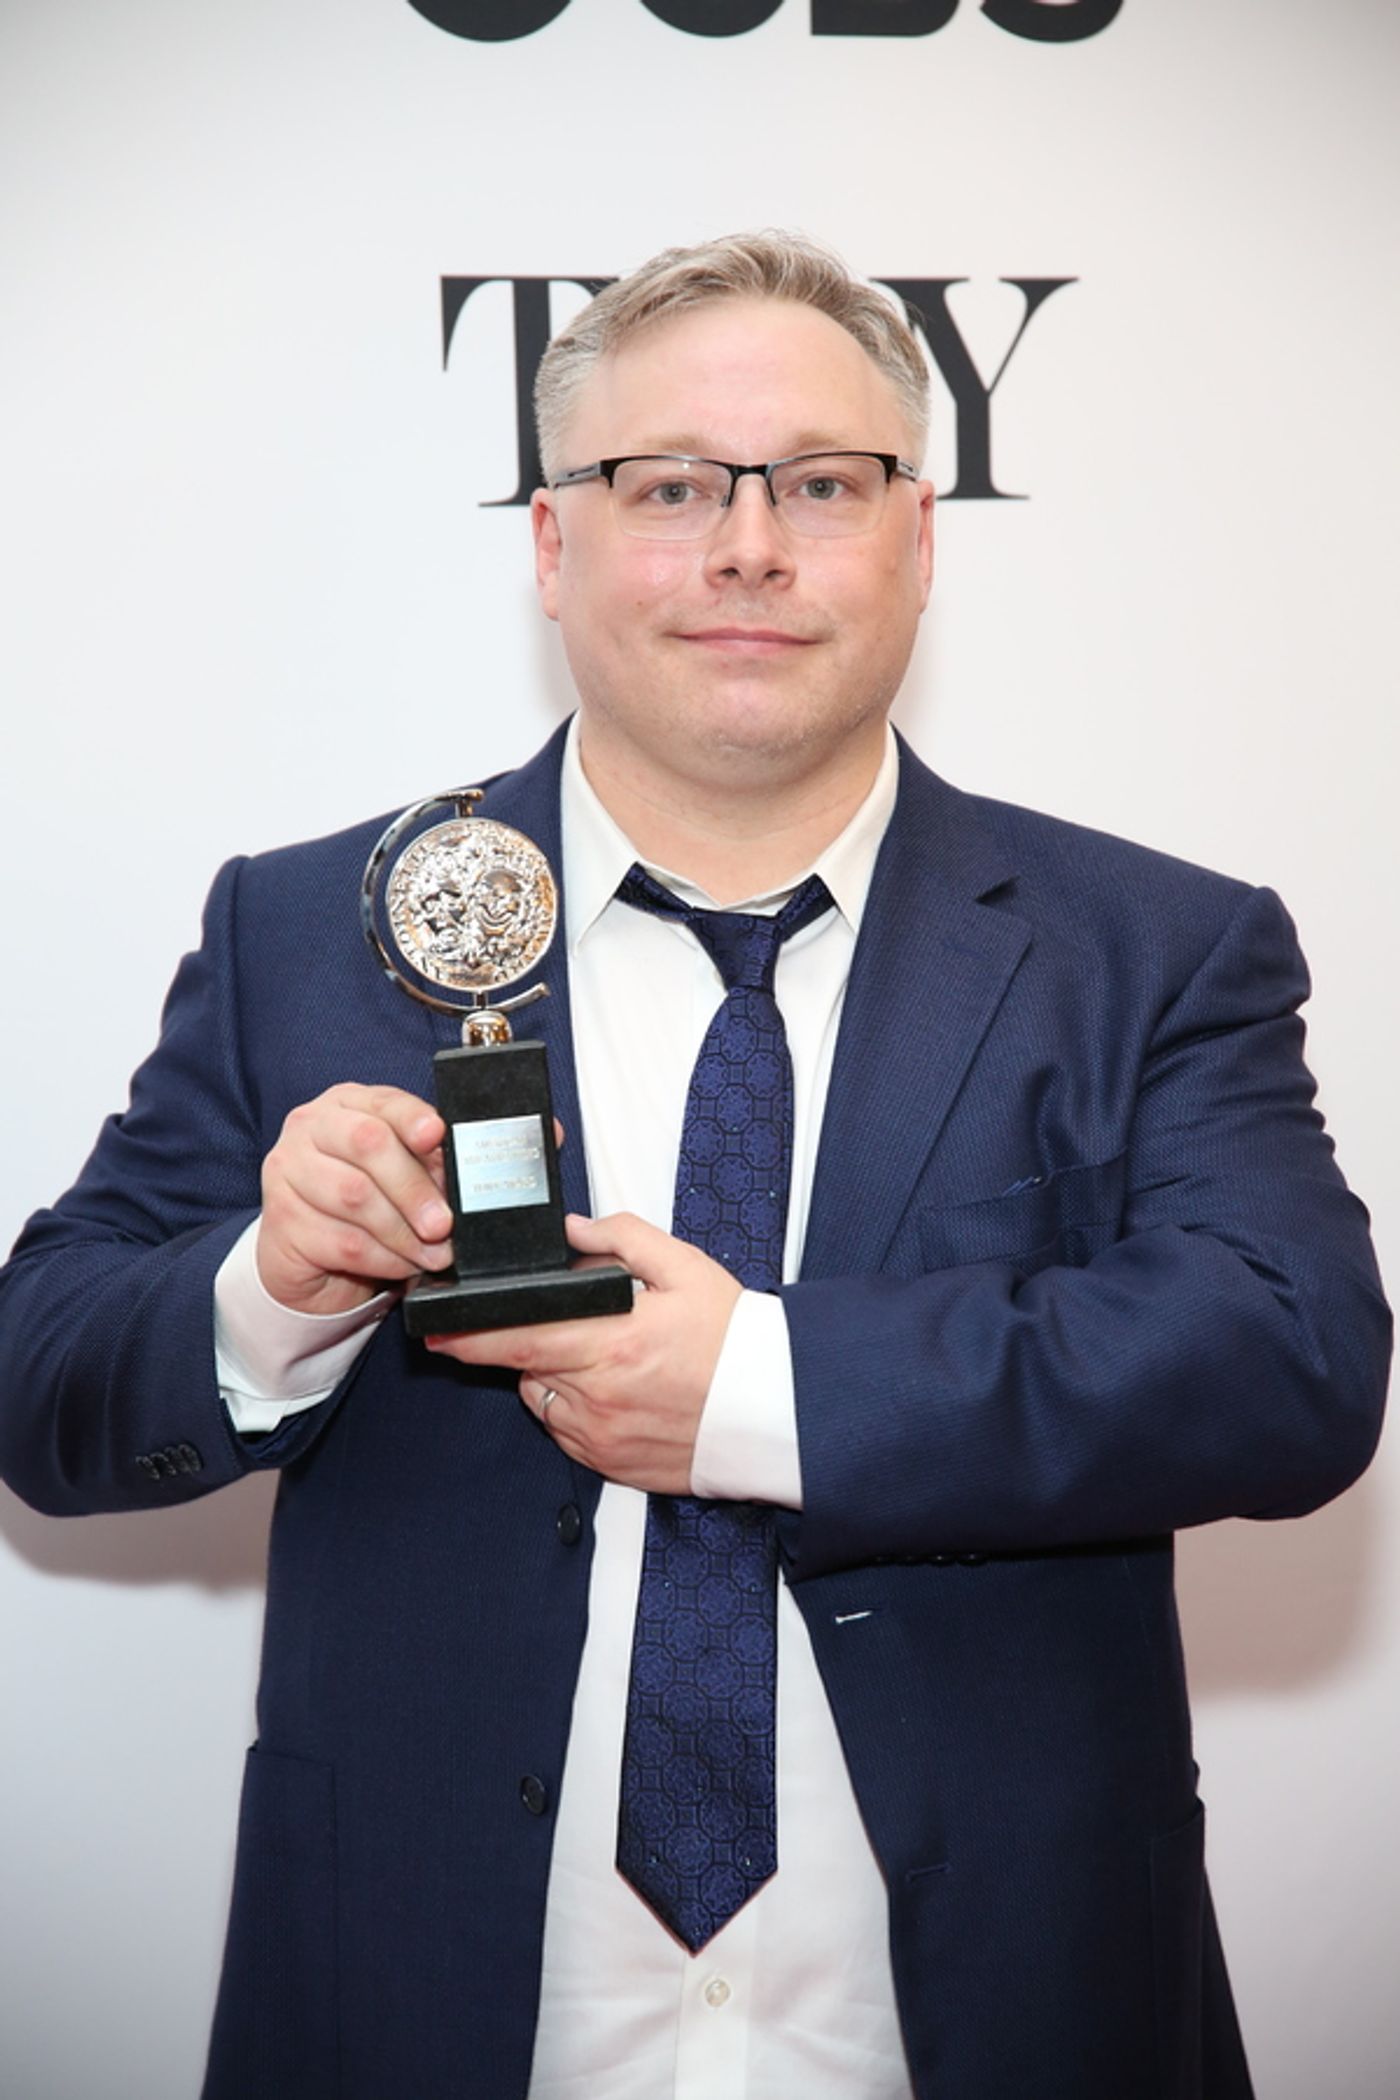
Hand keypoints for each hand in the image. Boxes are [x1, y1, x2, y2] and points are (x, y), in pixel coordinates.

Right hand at [257, 1083, 452, 1316]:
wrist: (311, 1258)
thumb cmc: (363, 1205)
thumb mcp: (399, 1176)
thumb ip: (425, 1165)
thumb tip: (460, 1175)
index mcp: (346, 1104)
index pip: (383, 1101)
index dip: (411, 1118)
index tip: (436, 1135)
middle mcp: (309, 1128)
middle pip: (368, 1143)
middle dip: (413, 1187)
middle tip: (443, 1223)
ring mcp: (287, 1171)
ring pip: (356, 1196)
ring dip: (404, 1231)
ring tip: (432, 1253)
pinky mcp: (281, 1220)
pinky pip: (344, 1241)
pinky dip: (385, 1258)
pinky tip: (403, 1264)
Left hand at [425, 1212, 742, 1492]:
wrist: (775, 1410)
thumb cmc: (735, 1340)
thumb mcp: (686, 1270)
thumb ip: (623, 1240)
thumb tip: (573, 1231)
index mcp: (613, 1341)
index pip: (518, 1336)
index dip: (469, 1333)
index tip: (435, 1328)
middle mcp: (600, 1394)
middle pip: (522, 1368)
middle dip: (499, 1348)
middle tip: (474, 1335)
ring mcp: (602, 1435)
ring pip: (543, 1398)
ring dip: (548, 1376)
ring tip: (594, 1355)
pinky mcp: (610, 1463)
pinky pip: (567, 1430)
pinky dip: (573, 1409)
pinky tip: (610, 1390)